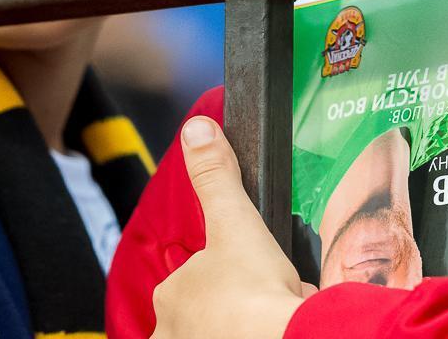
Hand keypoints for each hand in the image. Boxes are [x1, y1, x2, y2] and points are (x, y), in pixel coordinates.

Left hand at [151, 117, 311, 338]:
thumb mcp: (237, 222)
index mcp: (170, 295)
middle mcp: (169, 332)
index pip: (203, 277)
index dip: (239, 270)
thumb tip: (197, 128)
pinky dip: (257, 335)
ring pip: (226, 330)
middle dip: (245, 302)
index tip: (260, 275)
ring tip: (276, 317)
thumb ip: (216, 177)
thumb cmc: (256, 294)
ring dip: (252, 323)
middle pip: (215, 308)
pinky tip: (277, 330)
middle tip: (272, 299)